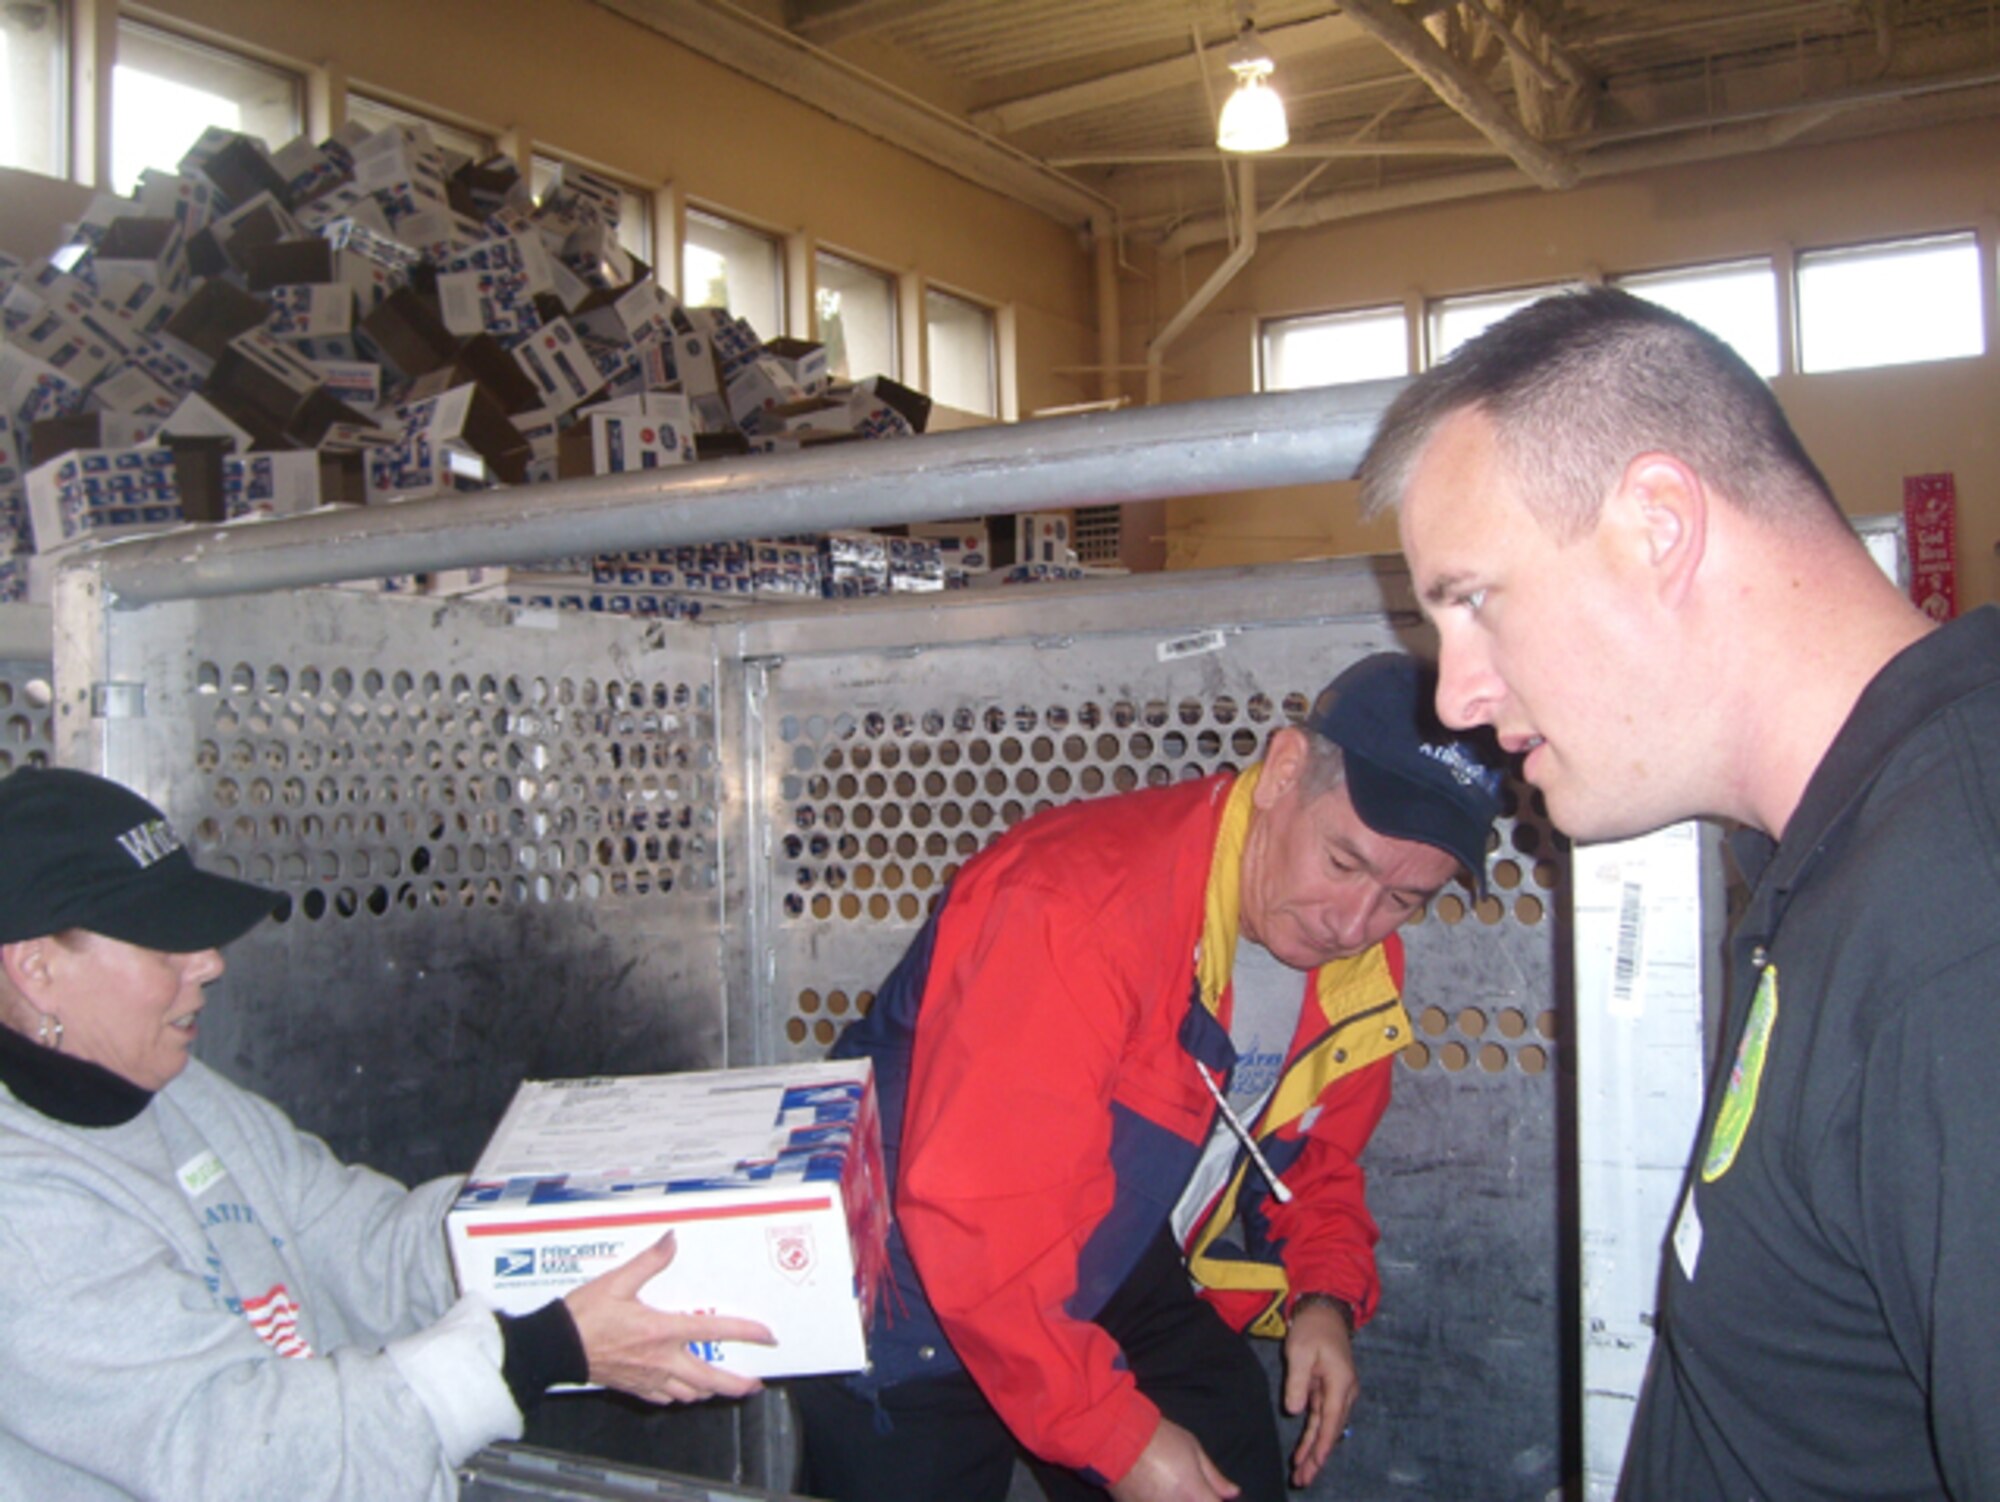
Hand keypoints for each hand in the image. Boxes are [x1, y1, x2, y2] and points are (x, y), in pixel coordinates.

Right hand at [564, 1231, 776, 1404]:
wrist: (555, 1348)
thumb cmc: (583, 1317)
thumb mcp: (618, 1280)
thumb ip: (649, 1261)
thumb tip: (671, 1240)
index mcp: (662, 1331)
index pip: (714, 1331)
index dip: (745, 1332)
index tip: (765, 1334)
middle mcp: (661, 1359)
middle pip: (709, 1379)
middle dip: (736, 1384)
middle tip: (753, 1384)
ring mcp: (648, 1378)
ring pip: (689, 1393)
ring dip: (710, 1390)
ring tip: (723, 1387)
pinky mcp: (633, 1387)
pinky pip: (664, 1399)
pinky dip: (680, 1396)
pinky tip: (682, 1391)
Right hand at [1106, 1417, 1240, 1501]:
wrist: (1117, 1438)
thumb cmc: (1159, 1438)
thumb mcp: (1192, 1449)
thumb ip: (1214, 1476)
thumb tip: (1233, 1492)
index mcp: (1195, 1496)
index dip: (1218, 1501)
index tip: (1215, 1497)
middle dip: (1198, 1500)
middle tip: (1192, 1491)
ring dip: (1178, 1500)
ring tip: (1174, 1488)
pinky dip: (1159, 1501)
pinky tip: (1157, 1492)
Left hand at [1281, 1299, 1358, 1487]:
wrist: (1326, 1312)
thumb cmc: (1313, 1329)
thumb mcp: (1299, 1352)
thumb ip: (1298, 1382)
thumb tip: (1295, 1411)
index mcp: (1340, 1383)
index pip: (1331, 1420)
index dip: (1323, 1445)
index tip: (1315, 1464)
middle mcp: (1345, 1392)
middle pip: (1331, 1430)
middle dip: (1317, 1456)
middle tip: (1302, 1479)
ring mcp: (1339, 1392)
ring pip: (1326, 1427)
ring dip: (1315, 1450)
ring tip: (1302, 1473)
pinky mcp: (1330, 1391)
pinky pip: (1322, 1418)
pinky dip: (1314, 1435)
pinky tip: (1306, 1451)